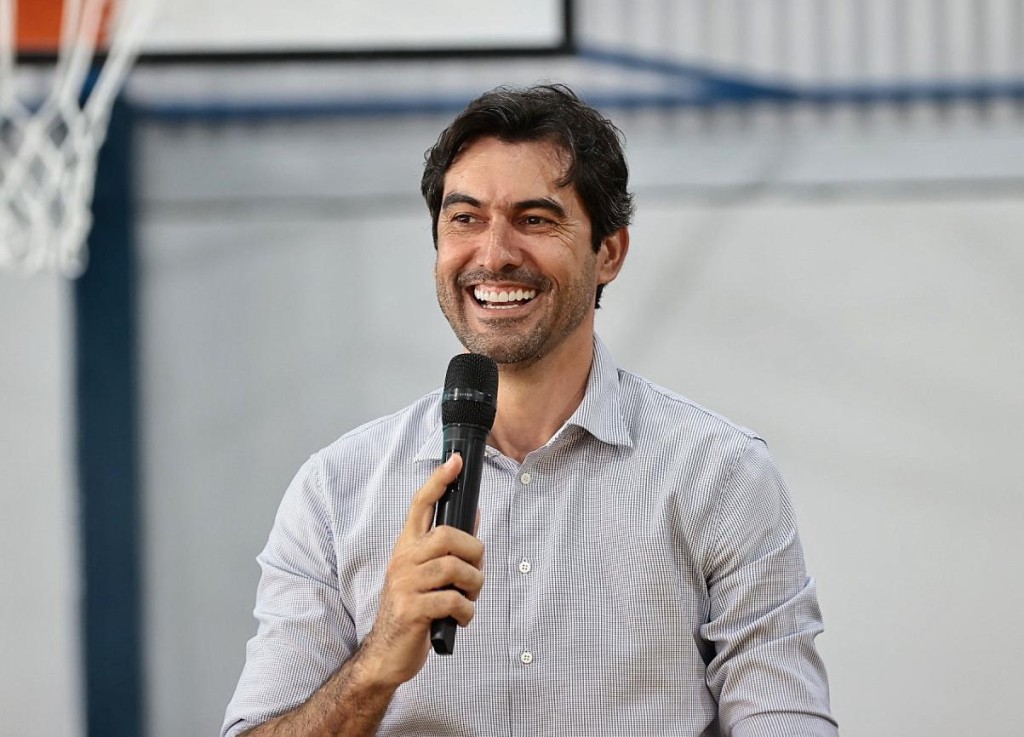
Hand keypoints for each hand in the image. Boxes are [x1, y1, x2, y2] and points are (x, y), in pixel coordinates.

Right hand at [357, 454, 484, 686]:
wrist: (385, 653)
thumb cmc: (413, 608)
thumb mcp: (426, 574)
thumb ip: (449, 546)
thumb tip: (474, 513)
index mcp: (406, 547)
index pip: (420, 505)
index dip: (438, 481)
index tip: (454, 462)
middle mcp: (403, 560)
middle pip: (448, 536)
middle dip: (474, 553)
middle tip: (476, 572)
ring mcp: (405, 584)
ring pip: (455, 569)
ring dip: (474, 586)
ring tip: (468, 598)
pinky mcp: (411, 610)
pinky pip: (452, 601)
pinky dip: (466, 611)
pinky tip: (460, 617)